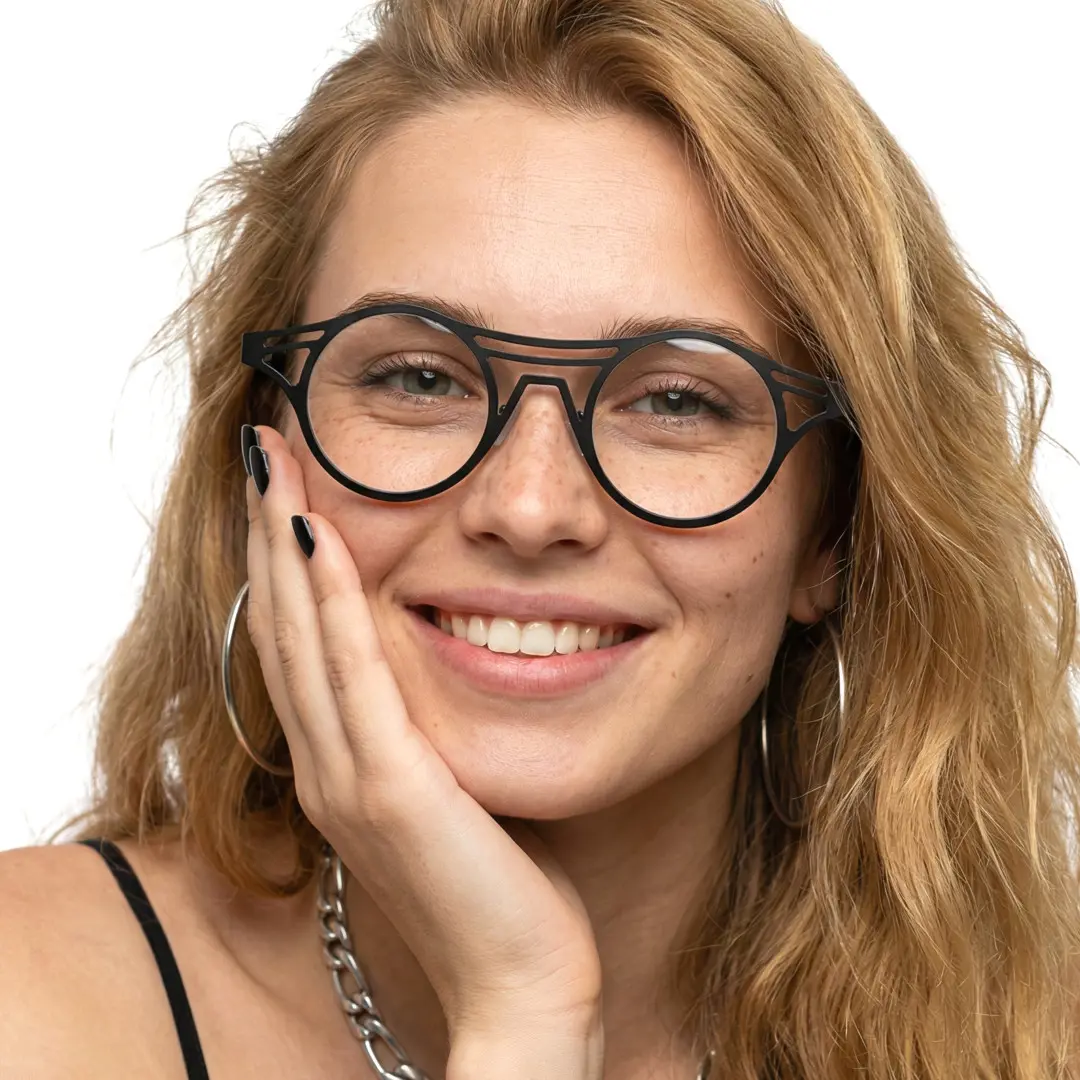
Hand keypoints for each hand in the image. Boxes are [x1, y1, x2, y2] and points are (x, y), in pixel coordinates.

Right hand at [243, 426, 603, 1054]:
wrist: (522, 982)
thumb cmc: (501, 887)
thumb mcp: (456, 790)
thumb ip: (433, 732)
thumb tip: (461, 665)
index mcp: (343, 764)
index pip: (300, 642)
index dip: (284, 562)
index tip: (288, 486)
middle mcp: (328, 764)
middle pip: (283, 625)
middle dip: (271, 532)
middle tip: (265, 449)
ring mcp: (348, 776)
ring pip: (300, 637)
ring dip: (285, 545)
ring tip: (276, 466)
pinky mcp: (388, 787)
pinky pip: (353, 674)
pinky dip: (329, 602)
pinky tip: (320, 537)